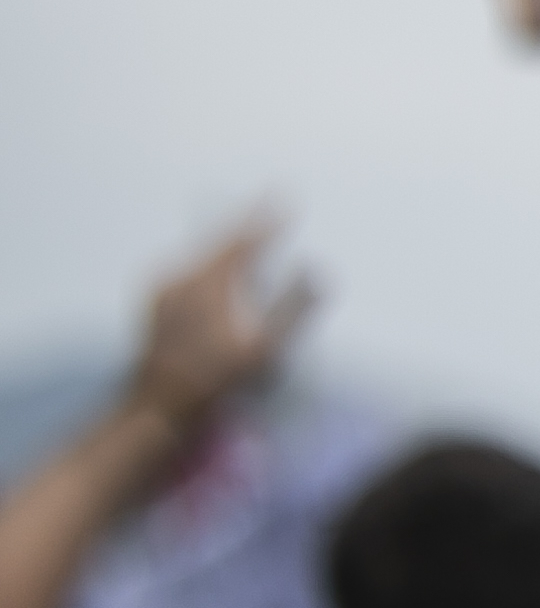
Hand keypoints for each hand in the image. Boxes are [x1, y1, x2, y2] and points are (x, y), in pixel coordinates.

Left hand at [125, 216, 317, 441]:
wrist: (154, 409)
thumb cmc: (214, 382)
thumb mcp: (264, 350)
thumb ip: (294, 306)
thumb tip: (317, 270)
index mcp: (207, 283)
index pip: (244, 240)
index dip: (268, 220)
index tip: (286, 199)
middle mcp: (180, 278)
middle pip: (220, 239)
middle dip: (246, 221)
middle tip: (267, 198)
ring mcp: (162, 290)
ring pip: (203, 255)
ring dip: (228, 244)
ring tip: (249, 232)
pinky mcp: (154, 303)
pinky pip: (188, 270)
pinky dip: (210, 262)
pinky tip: (219, 267)